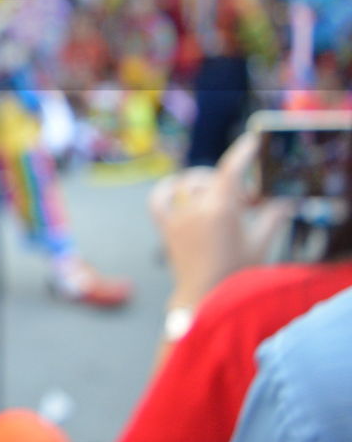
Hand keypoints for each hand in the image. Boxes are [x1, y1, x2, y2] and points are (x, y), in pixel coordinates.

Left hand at [148, 132, 292, 310]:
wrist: (205, 300)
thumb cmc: (236, 275)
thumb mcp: (260, 245)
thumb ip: (272, 218)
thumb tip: (283, 201)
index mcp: (220, 211)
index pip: (231, 171)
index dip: (242, 153)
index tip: (251, 142)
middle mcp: (195, 210)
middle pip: (212, 178)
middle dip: (232, 182)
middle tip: (247, 202)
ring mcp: (177, 218)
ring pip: (188, 184)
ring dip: (206, 184)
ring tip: (222, 202)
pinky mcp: (165, 228)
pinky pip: (158, 200)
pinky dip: (166, 190)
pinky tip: (178, 189)